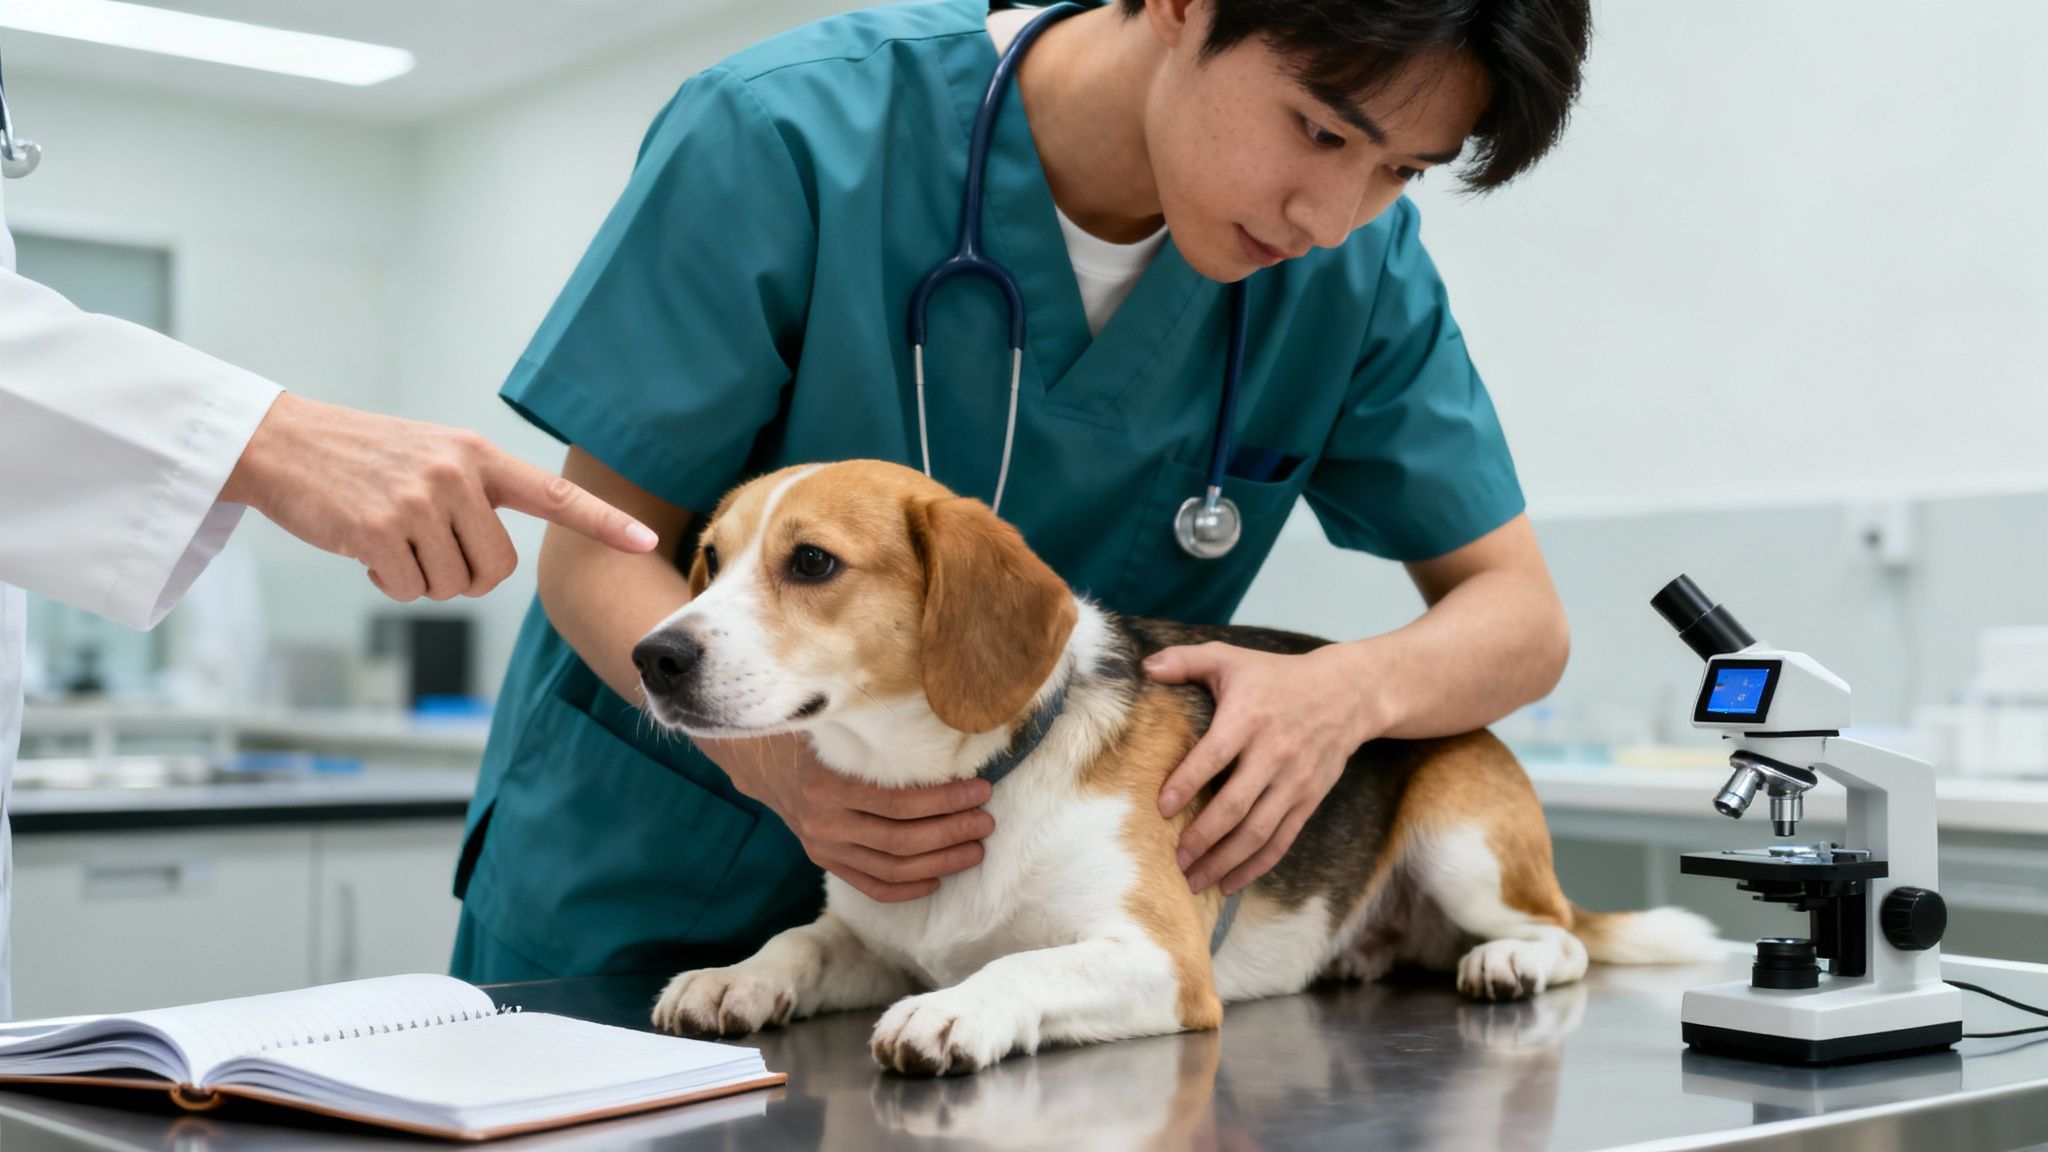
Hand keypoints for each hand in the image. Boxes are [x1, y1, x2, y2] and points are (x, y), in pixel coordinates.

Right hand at [222, 393, 657, 600]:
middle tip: (427, 551)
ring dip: (423, 580)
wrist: (282, 443)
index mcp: (478, 455)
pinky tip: (365, 549)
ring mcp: (419, 501)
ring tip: (390, 539)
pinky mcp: (380, 530)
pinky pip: (411, 590)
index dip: (604, 522)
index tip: (646, 541)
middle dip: (467, 577)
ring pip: (454, 586)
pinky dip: (391, 583)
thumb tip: (497, 563)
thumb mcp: (431, 456)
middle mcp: (456, 474)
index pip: (555, 496)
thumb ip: (475, 492)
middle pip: (498, 571)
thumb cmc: (362, 459)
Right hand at [707, 733, 994, 901]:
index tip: (980, 790)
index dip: (944, 800)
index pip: (897, 801)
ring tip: (974, 850)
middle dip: (950, 832)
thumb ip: (879, 733)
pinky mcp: (825, 861)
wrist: (766, 763)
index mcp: (826, 783)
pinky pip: (870, 885)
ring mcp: (822, 846)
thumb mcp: (839, 726)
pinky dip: (906, 888)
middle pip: (899, 839)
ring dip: (939, 862)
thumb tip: (948, 722)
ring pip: (889, 867)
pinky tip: (937, 879)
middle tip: (985, 822)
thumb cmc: (817, 735)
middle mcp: (822, 821)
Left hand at [1147, 642, 1382, 894]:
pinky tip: (1229, 882)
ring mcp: (1294, 781)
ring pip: (1258, 832)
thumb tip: (1146, 667)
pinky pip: (1281, 841)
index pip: (1214, 756)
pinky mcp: (1308, 800)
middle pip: (1236, 805)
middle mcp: (1274, 753)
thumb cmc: (1278, 676)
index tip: (1161, 808)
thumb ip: (1186, 660)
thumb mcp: (1232, 658)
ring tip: (1194, 881)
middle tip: (1174, 859)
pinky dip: (1256, 866)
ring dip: (1225, 861)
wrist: (1347, 694)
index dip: (1187, 783)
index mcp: (1249, 718)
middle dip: (1202, 837)